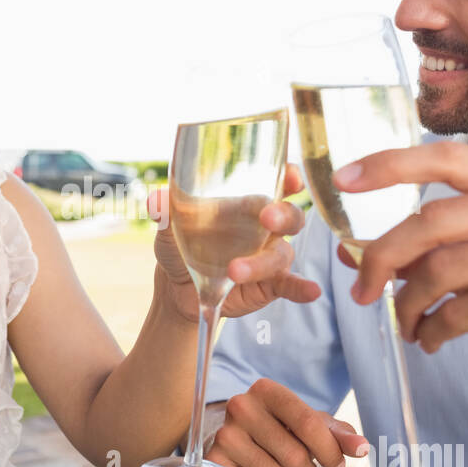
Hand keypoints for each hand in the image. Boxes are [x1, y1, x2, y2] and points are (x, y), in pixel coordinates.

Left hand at [151, 163, 321, 321]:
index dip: (290, 176)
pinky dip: (302, 288)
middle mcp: (264, 228)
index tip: (291, 175)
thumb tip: (156, 199)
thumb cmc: (179, 245)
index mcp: (246, 204)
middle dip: (282, 214)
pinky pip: (291, 285)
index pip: (277, 182)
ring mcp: (269, 256)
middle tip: (266, 218)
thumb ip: (166, 212)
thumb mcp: (169, 227)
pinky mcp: (270, 284)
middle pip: (289, 215)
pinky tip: (310, 291)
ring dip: (263, 262)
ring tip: (234, 272)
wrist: (176, 288)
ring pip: (281, 253)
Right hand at [204, 379, 369, 466]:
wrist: (236, 436)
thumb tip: (363, 448)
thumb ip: (339, 434)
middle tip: (300, 465)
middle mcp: (241, 407)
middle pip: (296, 457)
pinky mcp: (216, 464)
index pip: (308, 423)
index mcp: (267, 390)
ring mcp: (225, 436)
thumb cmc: (279, 427)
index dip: (329, 450)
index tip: (336, 464)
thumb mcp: (309, 422)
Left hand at [333, 140, 467, 412]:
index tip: (342, 179)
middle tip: (361, 291)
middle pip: (431, 220)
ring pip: (440, 269)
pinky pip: (460, 310)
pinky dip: (433, 330)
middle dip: (382, 258)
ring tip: (407, 326)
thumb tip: (350, 252)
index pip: (451, 156)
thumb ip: (438, 249)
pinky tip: (433, 340)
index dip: (391, 164)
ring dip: (407, 304)